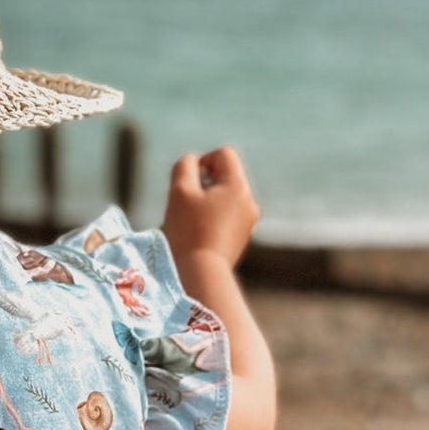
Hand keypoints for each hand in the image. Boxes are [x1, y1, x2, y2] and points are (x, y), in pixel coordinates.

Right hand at [162, 147, 259, 268]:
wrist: (201, 274)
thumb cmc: (187, 231)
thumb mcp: (179, 191)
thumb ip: (185, 166)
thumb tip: (193, 161)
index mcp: (238, 186)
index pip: (223, 155)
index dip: (202, 161)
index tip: (189, 183)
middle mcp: (249, 201)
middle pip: (225, 176)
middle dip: (203, 184)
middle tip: (187, 205)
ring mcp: (248, 222)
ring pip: (224, 198)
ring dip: (206, 202)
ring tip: (191, 223)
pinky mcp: (242, 239)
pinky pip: (226, 217)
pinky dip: (211, 219)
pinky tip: (199, 236)